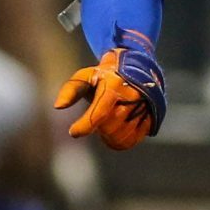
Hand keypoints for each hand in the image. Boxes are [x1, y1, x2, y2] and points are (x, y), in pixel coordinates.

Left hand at [54, 30, 165, 149]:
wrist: (136, 68)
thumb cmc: (104, 76)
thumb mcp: (86, 76)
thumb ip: (71, 90)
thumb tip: (58, 106)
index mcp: (114, 85)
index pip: (99, 113)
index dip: (85, 126)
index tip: (73, 132)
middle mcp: (132, 97)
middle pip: (109, 128)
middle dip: (98, 127)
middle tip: (95, 119)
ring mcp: (144, 109)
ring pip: (120, 137)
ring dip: (108, 136)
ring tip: (105, 124)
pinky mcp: (151, 119)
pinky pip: (130, 141)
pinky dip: (119, 141)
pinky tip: (115, 131)